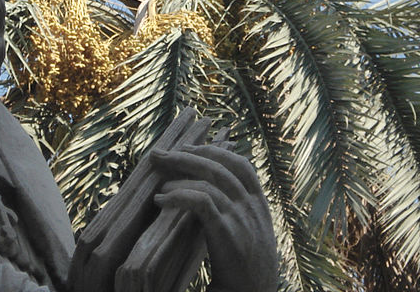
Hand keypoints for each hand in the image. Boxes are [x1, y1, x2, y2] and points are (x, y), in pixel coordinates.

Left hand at [150, 144, 276, 291]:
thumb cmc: (246, 272)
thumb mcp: (250, 236)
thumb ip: (236, 213)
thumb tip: (206, 193)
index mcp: (260, 205)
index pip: (241, 165)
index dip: (214, 151)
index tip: (190, 148)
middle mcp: (252, 206)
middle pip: (218, 167)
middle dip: (186, 156)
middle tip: (160, 153)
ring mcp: (241, 217)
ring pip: (208, 181)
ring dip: (178, 177)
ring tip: (158, 184)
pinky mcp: (227, 232)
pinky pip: (200, 201)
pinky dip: (178, 195)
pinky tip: (161, 200)